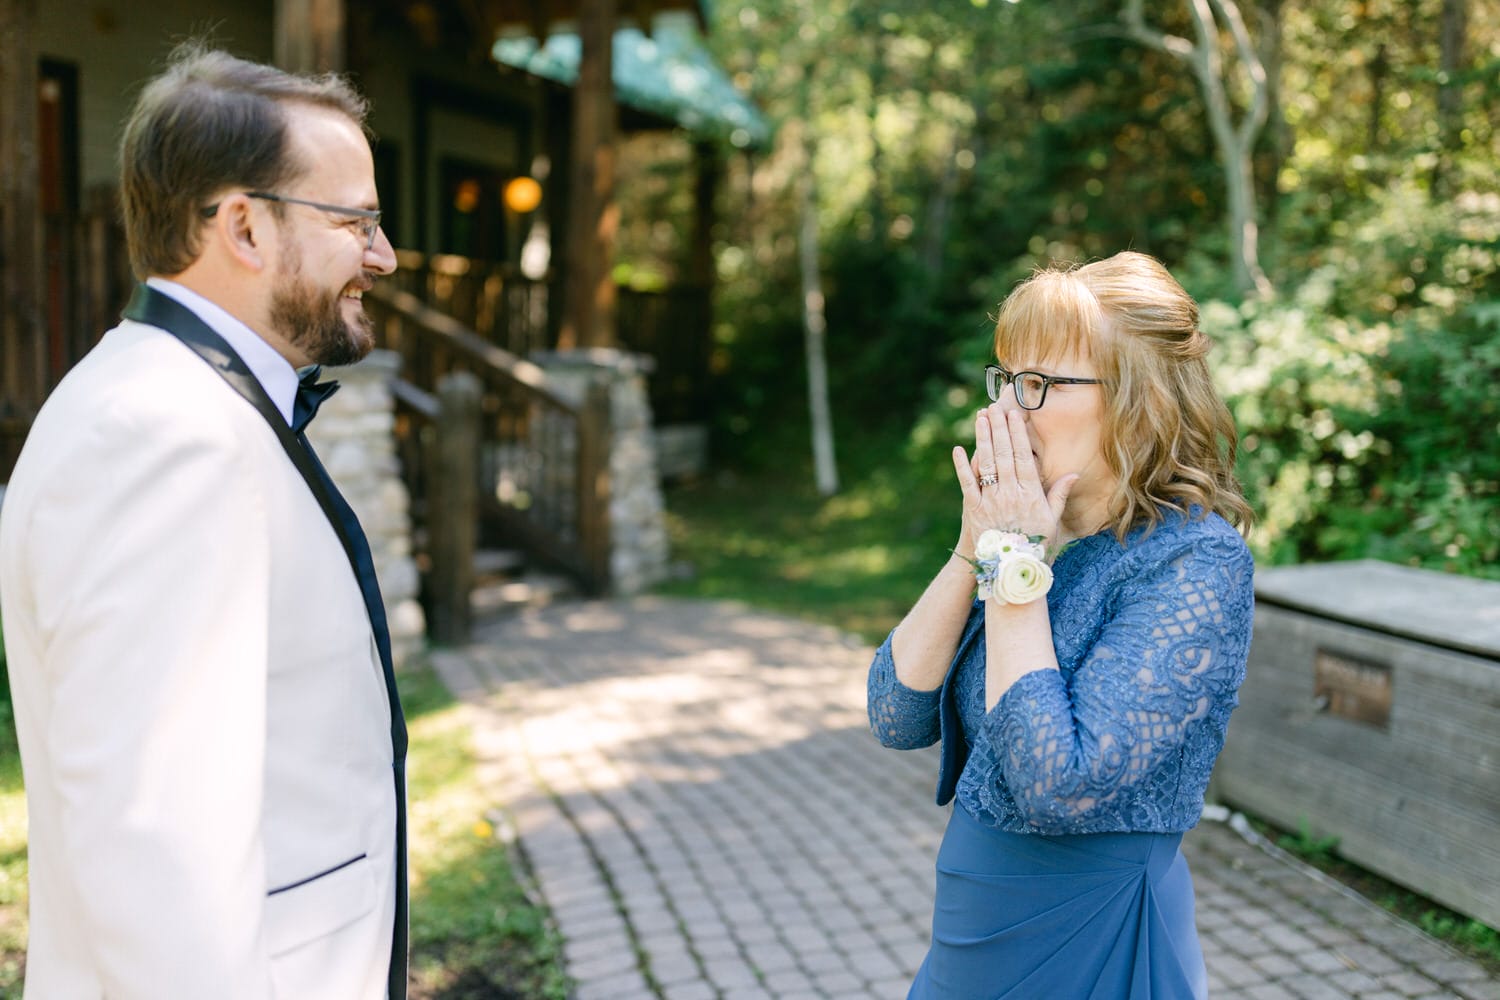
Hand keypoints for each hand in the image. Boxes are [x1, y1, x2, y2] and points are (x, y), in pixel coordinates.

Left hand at [952, 404, 1076, 548]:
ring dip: (982, 439)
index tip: (1014, 416)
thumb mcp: (1052, 521)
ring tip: (980, 418)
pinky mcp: (974, 510)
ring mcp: (991, 502)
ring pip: (986, 465)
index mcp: (1030, 495)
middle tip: (994, 407)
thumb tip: (1073, 474)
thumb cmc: (1035, 545)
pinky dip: (961, 466)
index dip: (1018, 434)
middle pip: (1004, 455)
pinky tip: (958, 449)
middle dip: (999, 428)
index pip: (1024, 457)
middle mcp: (1010, 495)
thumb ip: (1059, 495)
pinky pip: (967, 484)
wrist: (1011, 571)